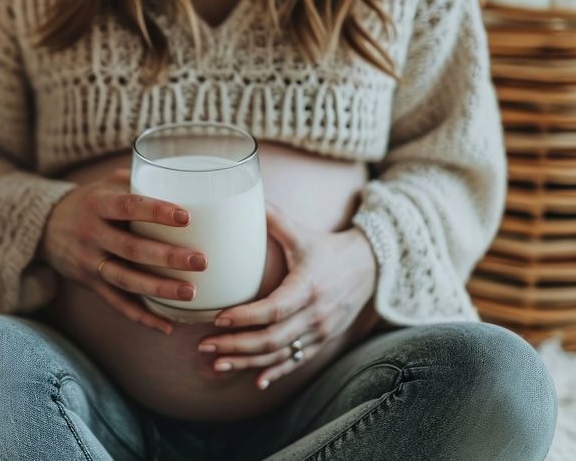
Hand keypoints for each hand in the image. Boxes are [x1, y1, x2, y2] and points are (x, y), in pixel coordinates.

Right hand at [41, 168, 208, 333]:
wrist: (44, 228)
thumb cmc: (88, 202)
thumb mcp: (103, 185)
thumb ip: (135, 180)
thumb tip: (179, 175)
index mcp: (97, 204)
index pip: (128, 206)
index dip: (155, 212)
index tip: (186, 217)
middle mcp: (91, 234)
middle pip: (131, 248)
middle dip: (167, 257)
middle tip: (200, 261)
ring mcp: (89, 262)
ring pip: (125, 279)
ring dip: (158, 289)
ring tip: (190, 292)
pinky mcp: (90, 284)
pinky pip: (117, 303)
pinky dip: (141, 316)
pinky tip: (167, 325)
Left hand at [197, 204, 377, 388]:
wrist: (370, 266)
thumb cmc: (326, 247)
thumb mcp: (301, 232)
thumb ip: (272, 218)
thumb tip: (244, 195)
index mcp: (307, 285)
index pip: (274, 308)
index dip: (245, 317)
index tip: (218, 318)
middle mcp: (315, 312)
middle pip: (273, 338)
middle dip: (236, 345)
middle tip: (205, 346)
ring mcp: (321, 330)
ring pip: (281, 354)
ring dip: (248, 362)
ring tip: (217, 363)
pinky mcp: (323, 340)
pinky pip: (297, 361)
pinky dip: (276, 372)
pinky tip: (256, 380)